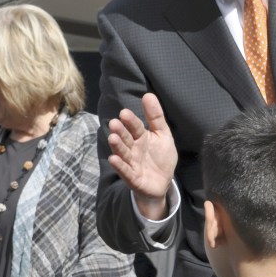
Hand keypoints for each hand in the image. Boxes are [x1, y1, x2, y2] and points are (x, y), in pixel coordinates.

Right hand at [107, 93, 178, 219]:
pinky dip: (119, 166)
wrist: (162, 182)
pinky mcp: (132, 177)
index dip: (131, 121)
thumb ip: (156, 117)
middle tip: (115, 123)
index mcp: (141, 137)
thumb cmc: (161, 157)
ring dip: (117, 146)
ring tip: (112, 138)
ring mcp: (131, 162)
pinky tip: (113, 159)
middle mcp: (133, 148)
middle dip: (120, 131)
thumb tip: (148, 94)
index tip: (125, 113)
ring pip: (123, 153)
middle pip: (126, 138)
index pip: (135, 127)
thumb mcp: (162, 135)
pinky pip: (125, 171)